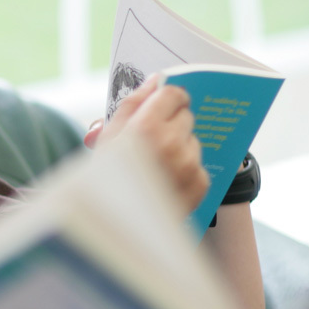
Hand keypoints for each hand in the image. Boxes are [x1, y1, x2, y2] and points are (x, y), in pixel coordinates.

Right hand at [84, 76, 208, 209]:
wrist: (117, 226)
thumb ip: (133, 104)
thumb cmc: (107, 181)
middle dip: (170, 124)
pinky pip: (198, 164)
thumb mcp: (109, 138)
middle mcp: (172, 144)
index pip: (173, 94)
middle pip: (185, 116)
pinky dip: (186, 170)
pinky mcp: (200, 183)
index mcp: (145, 128)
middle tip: (151, 143)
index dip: (167, 98)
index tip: (164, 104)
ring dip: (179, 148)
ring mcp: (189, 165)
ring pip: (192, 140)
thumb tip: (154, 81)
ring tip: (156, 167)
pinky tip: (166, 181)